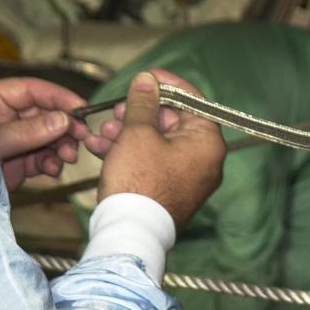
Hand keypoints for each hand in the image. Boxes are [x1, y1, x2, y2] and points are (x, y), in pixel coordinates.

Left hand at [0, 77, 107, 190]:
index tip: (81, 107)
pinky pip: (42, 159)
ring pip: (48, 138)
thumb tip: (62, 120)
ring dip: (62, 147)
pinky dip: (52, 163)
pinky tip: (54, 169)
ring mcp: (13, 141)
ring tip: (68, 157)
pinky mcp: (17, 163)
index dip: (58, 97)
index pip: (32, 91)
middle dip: (65, 126)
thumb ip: (27, 131)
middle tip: (82, 137)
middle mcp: (5, 119)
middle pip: (45, 114)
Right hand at [97, 69, 224, 228]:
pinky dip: (130, 153)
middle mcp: (205, 160)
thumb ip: (143, 102)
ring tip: (103, 133)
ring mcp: (189, 177)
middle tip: (116, 111)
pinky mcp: (171, 190)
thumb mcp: (137, 133)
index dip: (167, 84)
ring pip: (157, 143)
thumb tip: (147, 81)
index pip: (193, 99)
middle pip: (173, 121)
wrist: (131, 232)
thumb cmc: (139, 184)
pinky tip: (102, 149)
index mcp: (207, 142)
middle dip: (138, 113)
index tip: (146, 76)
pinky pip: (152, 162)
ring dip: (128, 133)